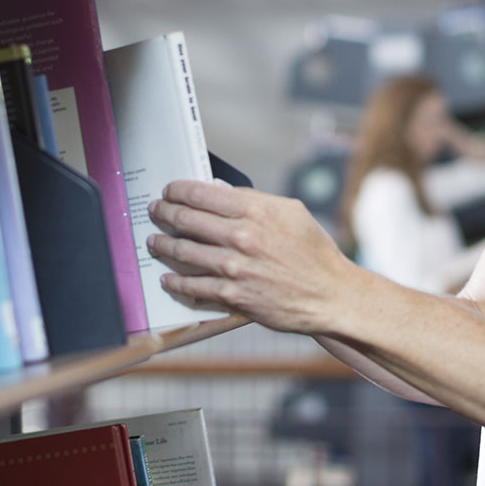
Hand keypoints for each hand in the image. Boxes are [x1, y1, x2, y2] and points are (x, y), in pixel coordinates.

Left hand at [147, 180, 363, 335]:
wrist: (330, 295)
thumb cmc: (314, 252)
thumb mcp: (291, 212)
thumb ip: (253, 199)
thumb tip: (218, 190)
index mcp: (255, 210)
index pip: (201, 194)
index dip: (177, 190)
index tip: (169, 191)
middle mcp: (241, 236)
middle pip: (186, 219)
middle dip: (164, 213)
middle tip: (155, 211)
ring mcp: (235, 268)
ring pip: (183, 252)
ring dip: (162, 246)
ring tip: (154, 242)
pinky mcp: (233, 296)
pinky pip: (193, 287)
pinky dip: (175, 282)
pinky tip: (168, 278)